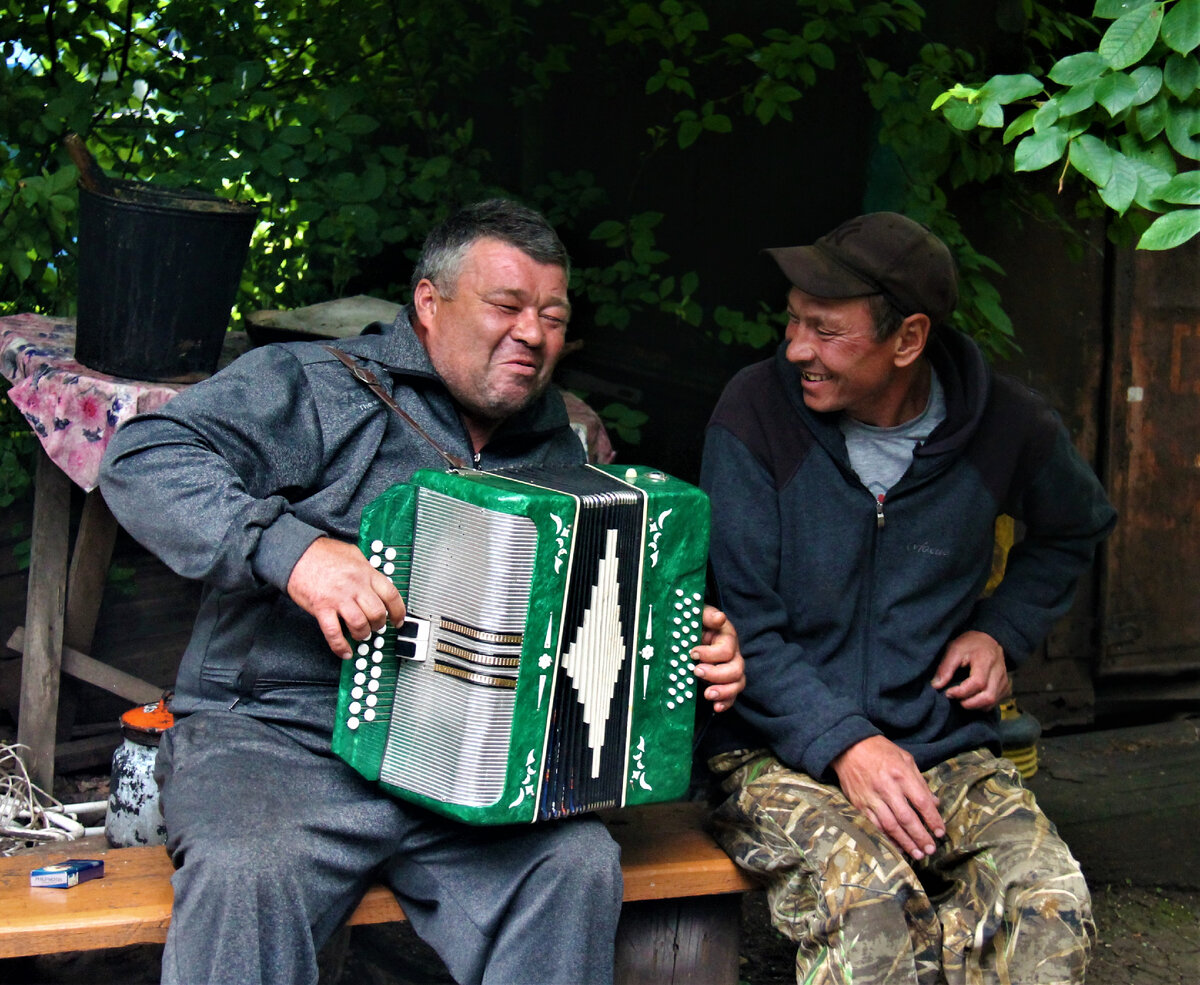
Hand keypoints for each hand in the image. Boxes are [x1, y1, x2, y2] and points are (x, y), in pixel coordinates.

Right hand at [286, 537, 405, 658]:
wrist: (296, 552)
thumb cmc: (322, 552)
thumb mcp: (352, 553)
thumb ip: (366, 567)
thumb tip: (376, 579)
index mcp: (365, 573)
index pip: (391, 595)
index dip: (398, 611)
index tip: (398, 620)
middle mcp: (355, 586)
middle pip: (377, 613)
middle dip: (379, 624)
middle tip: (375, 626)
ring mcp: (338, 598)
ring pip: (360, 625)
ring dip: (362, 634)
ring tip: (360, 634)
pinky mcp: (321, 608)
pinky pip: (334, 633)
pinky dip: (340, 646)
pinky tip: (344, 651)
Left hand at [691, 606, 744, 712]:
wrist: (687, 630)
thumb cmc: (693, 621)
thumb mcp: (698, 613)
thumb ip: (707, 615)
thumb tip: (720, 618)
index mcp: (726, 636)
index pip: (727, 649)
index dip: (711, 654)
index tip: (693, 653)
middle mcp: (732, 653)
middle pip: (735, 668)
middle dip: (716, 674)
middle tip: (696, 672)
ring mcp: (730, 668)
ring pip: (738, 683)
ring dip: (724, 691)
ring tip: (708, 694)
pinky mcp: (725, 682)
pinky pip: (733, 695)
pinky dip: (726, 702)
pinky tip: (716, 707)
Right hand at [832, 735, 944, 859]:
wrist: (848, 747)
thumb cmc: (880, 751)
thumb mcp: (905, 758)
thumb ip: (920, 781)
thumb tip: (934, 803)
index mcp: (900, 773)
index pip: (921, 801)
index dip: (932, 819)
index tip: (940, 832)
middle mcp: (886, 787)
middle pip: (907, 818)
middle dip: (920, 836)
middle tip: (930, 850)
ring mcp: (871, 797)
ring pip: (890, 825)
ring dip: (905, 842)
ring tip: (917, 854)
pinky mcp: (860, 804)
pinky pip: (875, 825)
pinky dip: (887, 838)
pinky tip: (897, 847)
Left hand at [932, 630, 1008, 710]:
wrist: (988, 639)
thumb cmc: (969, 644)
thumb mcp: (954, 649)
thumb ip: (945, 668)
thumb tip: (936, 686)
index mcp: (986, 659)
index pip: (978, 683)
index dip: (962, 692)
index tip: (948, 692)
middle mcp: (999, 671)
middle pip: (988, 697)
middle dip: (969, 703)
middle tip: (955, 698)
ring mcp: (1004, 680)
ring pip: (992, 702)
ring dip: (975, 706)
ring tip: (962, 699)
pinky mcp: (1006, 686)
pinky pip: (996, 702)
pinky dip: (983, 705)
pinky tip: (972, 698)